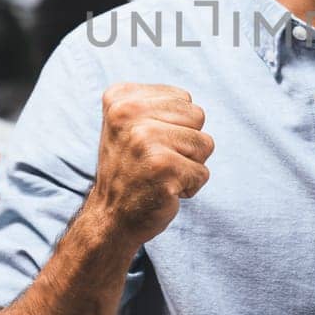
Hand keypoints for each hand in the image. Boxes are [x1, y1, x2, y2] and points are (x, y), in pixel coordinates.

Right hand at [84, 83, 212, 247]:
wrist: (110, 217)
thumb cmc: (131, 169)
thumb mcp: (131, 125)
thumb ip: (159, 104)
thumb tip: (193, 106)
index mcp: (120, 97)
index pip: (182, 99)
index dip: (175, 125)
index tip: (147, 143)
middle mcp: (128, 112)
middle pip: (197, 116)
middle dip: (187, 142)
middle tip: (156, 160)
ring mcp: (144, 139)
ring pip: (205, 143)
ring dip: (190, 165)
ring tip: (160, 174)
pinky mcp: (162, 167)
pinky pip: (202, 173)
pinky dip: (190, 187)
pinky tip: (163, 190)